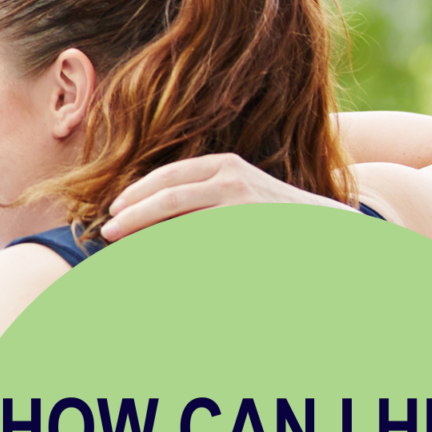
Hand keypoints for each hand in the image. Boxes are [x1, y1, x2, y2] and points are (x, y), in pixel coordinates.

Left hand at [100, 153, 354, 242]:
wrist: (324, 228)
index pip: (168, 177)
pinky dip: (179, 253)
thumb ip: (198, 196)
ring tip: (125, 257)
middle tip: (107, 234)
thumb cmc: (267, 213)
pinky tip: (159, 265)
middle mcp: (231, 178)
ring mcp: (242, 204)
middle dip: (134, 217)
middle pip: (169, 197)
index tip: (113, 212)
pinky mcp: (248, 229)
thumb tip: (145, 213)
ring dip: (152, 242)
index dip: (137, 195)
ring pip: (183, 224)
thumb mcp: (233, 192)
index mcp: (223, 165)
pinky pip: (203, 244)